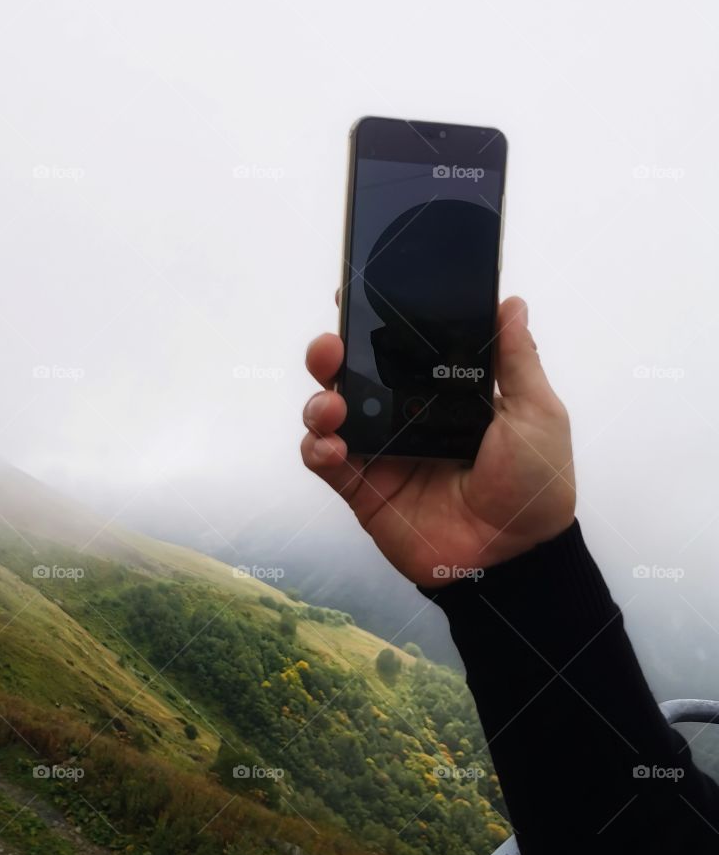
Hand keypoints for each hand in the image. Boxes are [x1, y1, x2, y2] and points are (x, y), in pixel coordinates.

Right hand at [300, 295, 575, 586]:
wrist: (516, 556)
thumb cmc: (535, 485)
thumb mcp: (536, 414)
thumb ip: (516, 360)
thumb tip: (509, 303)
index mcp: (443, 394)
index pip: (399, 349)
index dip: (373, 324)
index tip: (355, 298)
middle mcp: (406, 417)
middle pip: (353, 375)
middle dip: (331, 354)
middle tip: (331, 347)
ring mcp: (381, 453)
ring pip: (331, 414)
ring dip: (320, 401)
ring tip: (332, 405)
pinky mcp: (364, 490)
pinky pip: (326, 463)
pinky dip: (318, 448)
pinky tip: (332, 446)